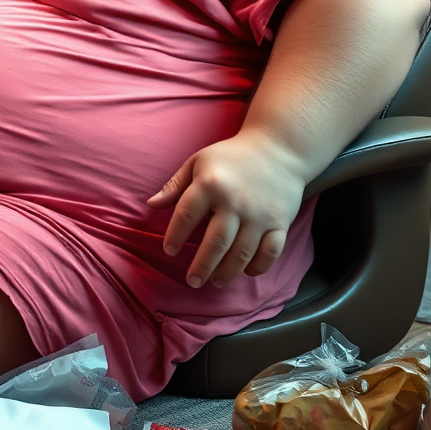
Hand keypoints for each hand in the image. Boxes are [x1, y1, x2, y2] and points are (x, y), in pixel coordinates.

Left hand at [146, 131, 305, 288]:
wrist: (278, 148)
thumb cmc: (232, 156)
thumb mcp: (198, 162)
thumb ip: (175, 185)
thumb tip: (150, 205)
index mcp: (210, 184)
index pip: (186, 215)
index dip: (175, 236)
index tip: (169, 251)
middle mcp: (235, 201)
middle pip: (216, 242)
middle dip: (201, 266)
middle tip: (192, 281)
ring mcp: (259, 214)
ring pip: (242, 252)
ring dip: (227, 271)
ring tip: (215, 280)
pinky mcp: (280, 222)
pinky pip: (270, 251)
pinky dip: (259, 266)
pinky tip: (246, 271)